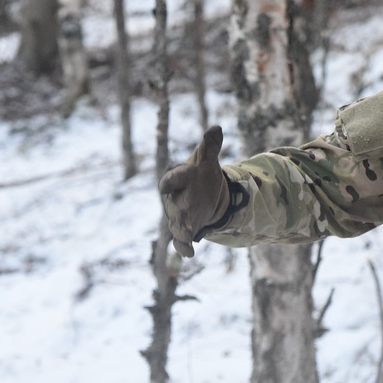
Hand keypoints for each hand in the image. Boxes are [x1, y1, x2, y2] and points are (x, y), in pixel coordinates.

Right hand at [159, 126, 229, 256]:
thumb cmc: (200, 174)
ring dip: (181, 229)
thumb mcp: (207, 160)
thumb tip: (216, 128)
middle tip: (187, 211)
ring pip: (176, 223)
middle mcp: (174, 198)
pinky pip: (179, 240)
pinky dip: (183, 247)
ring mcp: (177, 215)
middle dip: (180, 208)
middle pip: (175, 204)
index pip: (172, 178)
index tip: (166, 184)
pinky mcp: (183, 230)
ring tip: (188, 234)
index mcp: (177, 178)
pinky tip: (190, 254)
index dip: (171, 181)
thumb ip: (210, 146)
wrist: (200, 193)